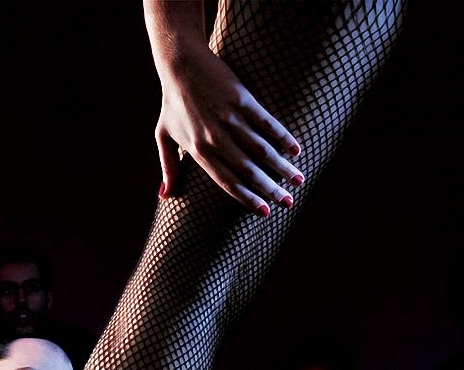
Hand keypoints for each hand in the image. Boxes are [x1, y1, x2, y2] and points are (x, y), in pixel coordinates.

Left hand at [145, 0, 301, 213]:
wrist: (179, 63)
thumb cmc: (171, 102)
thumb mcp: (164, 136)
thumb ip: (169, 168)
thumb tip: (165, 197)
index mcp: (199, 151)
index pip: (228, 183)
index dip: (248, 199)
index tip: (265, 212)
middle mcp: (216, 139)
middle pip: (250, 172)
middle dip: (272, 190)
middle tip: (289, 203)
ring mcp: (230, 119)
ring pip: (262, 151)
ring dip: (283, 168)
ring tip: (299, 181)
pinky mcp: (242, 100)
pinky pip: (267, 124)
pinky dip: (283, 138)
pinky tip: (296, 150)